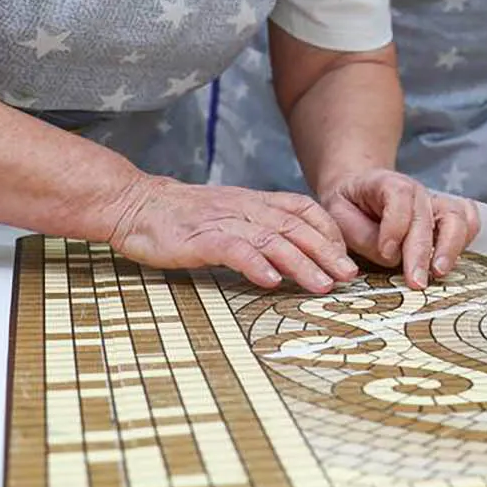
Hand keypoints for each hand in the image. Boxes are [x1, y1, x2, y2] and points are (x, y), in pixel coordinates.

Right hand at [103, 176, 357, 292]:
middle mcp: (245, 209)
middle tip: (349, 276)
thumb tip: (292, 253)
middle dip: (327, 252)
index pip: (304, 210)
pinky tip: (272, 282)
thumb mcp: (229, 214)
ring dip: (301, 263)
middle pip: (296, 228)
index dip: (329, 232)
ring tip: (322, 285)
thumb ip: (258, 227)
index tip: (346, 256)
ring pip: (272, 240)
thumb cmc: (184, 216)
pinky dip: (255, 265)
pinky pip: (233, 250)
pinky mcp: (199, 238)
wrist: (137, 203)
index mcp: (254, 202)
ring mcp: (223, 222)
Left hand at [319, 168, 480, 289]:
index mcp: (387, 183)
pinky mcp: (447, 217)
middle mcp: (416, 191)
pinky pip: (468, 221)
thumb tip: (392, 257)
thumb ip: (362, 236)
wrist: (359, 192)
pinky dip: (467, 239)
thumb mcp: (338, 216)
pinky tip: (453, 260)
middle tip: (415, 281)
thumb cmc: (349, 206)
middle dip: (422, 251)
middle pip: (427, 216)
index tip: (386, 252)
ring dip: (450, 247)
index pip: (400, 197)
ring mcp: (435, 203)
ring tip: (438, 273)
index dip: (395, 226)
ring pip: (456, 217)